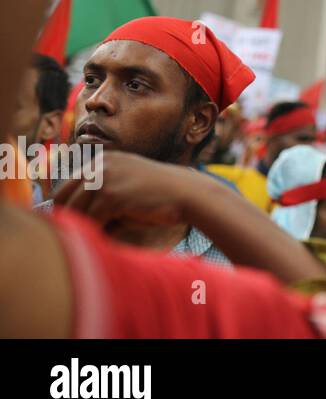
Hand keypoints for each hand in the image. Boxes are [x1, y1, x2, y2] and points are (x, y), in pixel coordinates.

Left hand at [52, 150, 200, 227]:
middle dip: (68, 219)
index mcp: (103, 160)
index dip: (66, 208)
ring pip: (74, 211)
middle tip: (79, 236)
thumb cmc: (159, 199)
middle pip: (63, 197)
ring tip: (98, 237)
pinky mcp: (111, 195)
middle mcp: (100, 164)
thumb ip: (99, 198)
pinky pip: (91, 221)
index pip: (68, 186)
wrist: (188, 194)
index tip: (71, 226)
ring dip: (82, 228)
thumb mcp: (126, 189)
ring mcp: (104, 177)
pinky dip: (97, 233)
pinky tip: (109, 238)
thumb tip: (68, 222)